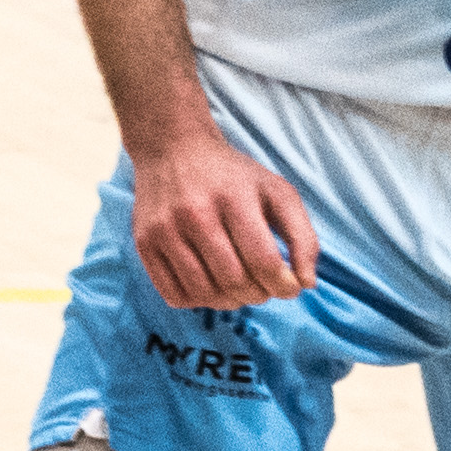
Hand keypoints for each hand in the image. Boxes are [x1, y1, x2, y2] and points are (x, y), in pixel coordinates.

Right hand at [128, 123, 315, 311]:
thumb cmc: (233, 177)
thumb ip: (302, 236)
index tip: (288, 285)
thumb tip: (306, 283)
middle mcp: (195, 213)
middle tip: (262, 284)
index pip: (263, 262)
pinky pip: (175, 295)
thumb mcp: (276, 192)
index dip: (283, 286)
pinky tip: (210, 283)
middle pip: (235, 282)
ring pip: (205, 294)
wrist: (173, 148)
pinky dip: (199, 301)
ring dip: (230, 302)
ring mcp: (165, 229)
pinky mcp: (144, 243)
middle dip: (258, 294)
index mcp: (233, 198)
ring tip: (238, 286)